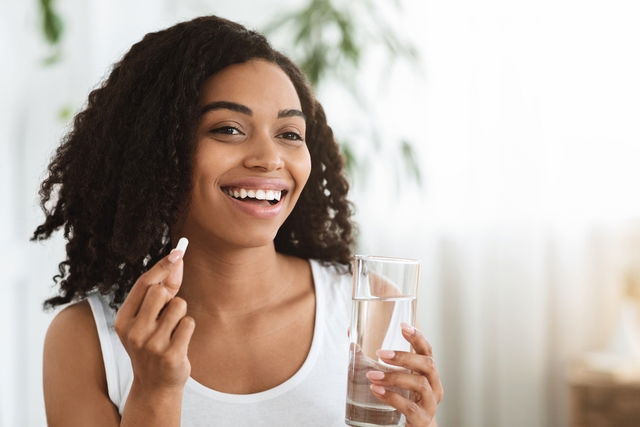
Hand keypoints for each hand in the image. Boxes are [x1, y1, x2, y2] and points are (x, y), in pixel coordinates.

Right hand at [114, 240, 194, 392]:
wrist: (155, 386)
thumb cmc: (153, 344)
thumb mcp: (150, 318)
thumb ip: (163, 289)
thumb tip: (177, 260)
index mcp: (123, 320)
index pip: (143, 284)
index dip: (162, 266)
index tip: (178, 252)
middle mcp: (134, 332)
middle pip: (160, 291)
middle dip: (170, 297)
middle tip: (167, 314)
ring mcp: (152, 344)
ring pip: (179, 305)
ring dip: (181, 314)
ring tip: (172, 331)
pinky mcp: (171, 354)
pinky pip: (189, 322)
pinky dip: (188, 328)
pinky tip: (179, 342)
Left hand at [366, 324, 443, 426]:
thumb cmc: (406, 400)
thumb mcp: (398, 379)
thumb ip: (380, 362)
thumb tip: (352, 339)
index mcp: (428, 373)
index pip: (427, 350)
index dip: (417, 337)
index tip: (403, 326)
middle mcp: (434, 386)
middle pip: (427, 364)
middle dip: (404, 357)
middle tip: (380, 354)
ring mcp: (430, 404)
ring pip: (419, 384)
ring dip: (394, 377)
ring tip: (372, 375)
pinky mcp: (422, 420)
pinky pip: (410, 407)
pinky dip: (392, 397)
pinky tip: (376, 391)